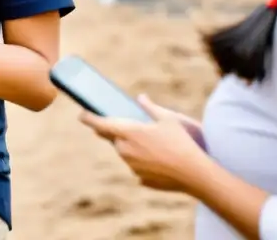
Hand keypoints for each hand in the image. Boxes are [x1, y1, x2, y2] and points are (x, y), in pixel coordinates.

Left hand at [78, 95, 211, 192]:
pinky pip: (136, 166)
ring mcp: (132, 166)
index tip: (81, 115)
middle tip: (127, 126)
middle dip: (117, 133)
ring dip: (130, 147)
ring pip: (125, 153)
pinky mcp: (140, 179)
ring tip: (150, 143)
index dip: (89, 118)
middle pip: (114, 139)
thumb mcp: (167, 120)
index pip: (101, 124)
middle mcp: (126, 150)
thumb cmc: (181, 143)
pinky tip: (158, 159)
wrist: (194, 174)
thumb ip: (150, 108)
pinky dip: (142, 162)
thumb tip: (141, 97)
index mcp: (129, 133)